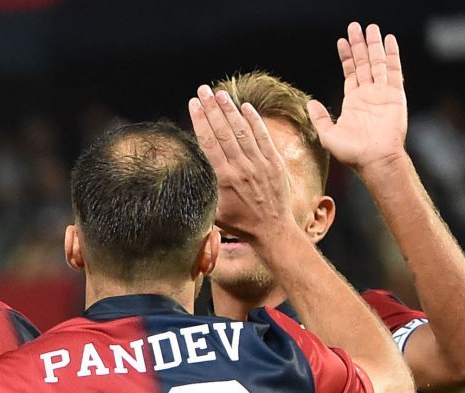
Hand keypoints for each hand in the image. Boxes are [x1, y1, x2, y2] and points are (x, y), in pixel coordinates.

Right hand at [189, 83, 293, 243]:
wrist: (272, 229)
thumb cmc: (239, 223)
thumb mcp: (214, 211)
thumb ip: (204, 190)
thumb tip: (190, 174)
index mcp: (223, 179)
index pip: (209, 142)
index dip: (201, 121)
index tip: (193, 104)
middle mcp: (241, 167)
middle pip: (223, 131)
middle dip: (212, 108)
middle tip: (203, 90)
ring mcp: (259, 163)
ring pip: (242, 130)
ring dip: (230, 110)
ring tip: (220, 93)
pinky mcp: (274, 162)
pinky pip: (263, 137)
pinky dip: (254, 120)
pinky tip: (246, 107)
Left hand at [310, 23, 407, 173]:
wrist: (374, 160)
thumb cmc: (352, 153)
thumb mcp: (328, 135)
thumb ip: (320, 118)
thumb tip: (311, 103)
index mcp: (353, 101)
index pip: (350, 73)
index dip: (346, 57)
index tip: (341, 41)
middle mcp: (368, 94)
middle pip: (363, 63)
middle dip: (359, 45)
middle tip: (355, 26)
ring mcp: (382, 92)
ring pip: (377, 62)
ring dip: (374, 45)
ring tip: (371, 27)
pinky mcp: (395, 94)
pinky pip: (394, 70)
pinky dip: (392, 54)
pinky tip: (389, 40)